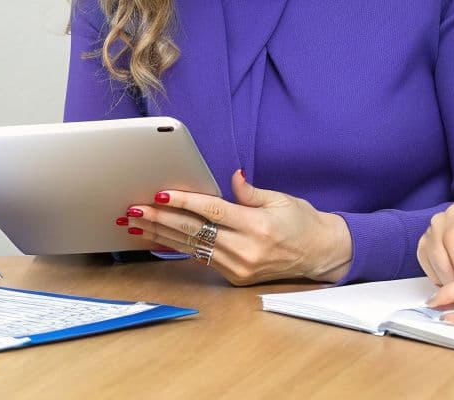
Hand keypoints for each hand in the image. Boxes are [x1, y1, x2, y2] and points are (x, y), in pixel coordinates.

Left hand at [122, 169, 352, 285]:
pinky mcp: (235, 277)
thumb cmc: (302, 221)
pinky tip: (156, 238)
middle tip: (133, 208)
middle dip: (159, 218)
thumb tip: (230, 176)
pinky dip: (176, 247)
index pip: (212, 211)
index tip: (159, 194)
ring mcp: (238, 267)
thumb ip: (250, 191)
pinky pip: (200, 258)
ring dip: (160, 234)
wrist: (320, 254)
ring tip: (135, 223)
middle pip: (194, 231)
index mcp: (257, 226)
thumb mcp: (280, 198)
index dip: (183, 201)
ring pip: (191, 247)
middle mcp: (245, 250)